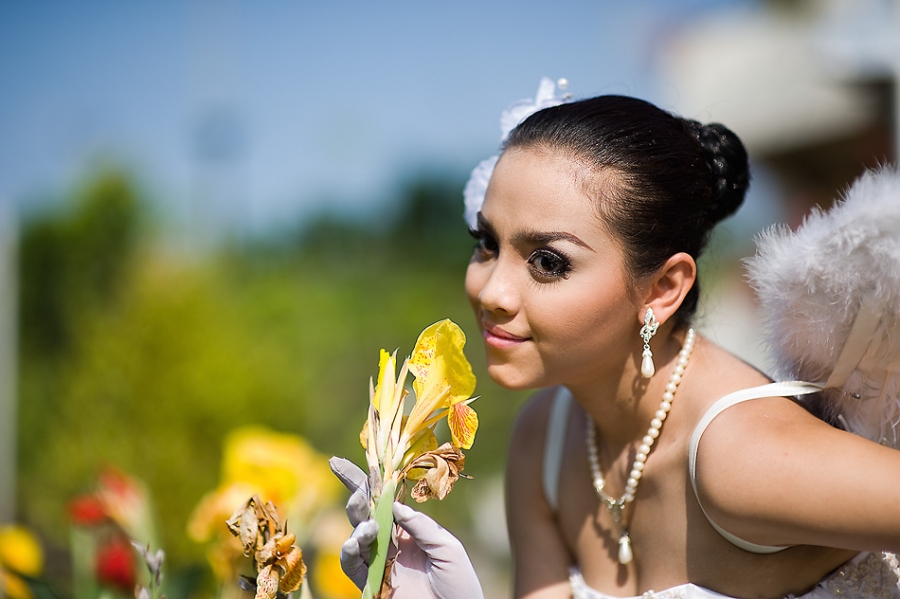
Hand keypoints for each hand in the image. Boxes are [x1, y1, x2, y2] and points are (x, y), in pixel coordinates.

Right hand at [329, 457, 483, 598]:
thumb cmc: (458, 584)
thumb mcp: (447, 549)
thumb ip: (421, 526)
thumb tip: (394, 504)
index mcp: (408, 527)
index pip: (382, 499)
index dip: (363, 481)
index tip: (338, 463)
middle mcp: (389, 541)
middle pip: (363, 512)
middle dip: (357, 498)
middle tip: (361, 494)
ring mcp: (379, 562)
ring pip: (355, 535)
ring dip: (358, 527)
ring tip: (370, 530)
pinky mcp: (371, 583)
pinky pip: (352, 564)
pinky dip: (349, 551)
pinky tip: (354, 544)